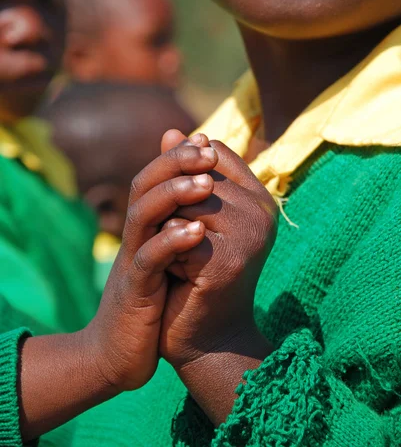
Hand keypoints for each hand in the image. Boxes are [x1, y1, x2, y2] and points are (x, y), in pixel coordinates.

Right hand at [82, 138, 218, 391]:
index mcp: (146, 226)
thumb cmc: (154, 300)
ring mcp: (132, 260)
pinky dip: (170, 242)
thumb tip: (205, 195)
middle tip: (206, 150)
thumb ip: (183, 224)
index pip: (156, 178)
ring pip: (143, 214)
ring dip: (173, 194)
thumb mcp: (170, 259)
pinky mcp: (134, 290)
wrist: (120, 352)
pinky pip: (147, 259)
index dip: (179, 157)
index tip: (208, 143)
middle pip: (145, 184)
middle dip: (175, 163)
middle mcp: (136, 236)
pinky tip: (196, 233)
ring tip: (205, 182)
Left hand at [161, 131, 276, 369]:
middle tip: (179, 241)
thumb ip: (185, 174)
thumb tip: (172, 130)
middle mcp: (263, 210)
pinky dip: (168, 248)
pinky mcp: (230, 258)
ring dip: (169, 226)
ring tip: (181, 256)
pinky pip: (180, 229)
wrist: (205, 335)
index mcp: (259, 196)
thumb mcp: (192, 215)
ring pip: (187, 198)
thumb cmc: (196, 273)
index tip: (181, 207)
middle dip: (175, 204)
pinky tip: (180, 274)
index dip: (185, 173)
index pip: (211, 152)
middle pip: (197, 173)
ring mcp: (250, 233)